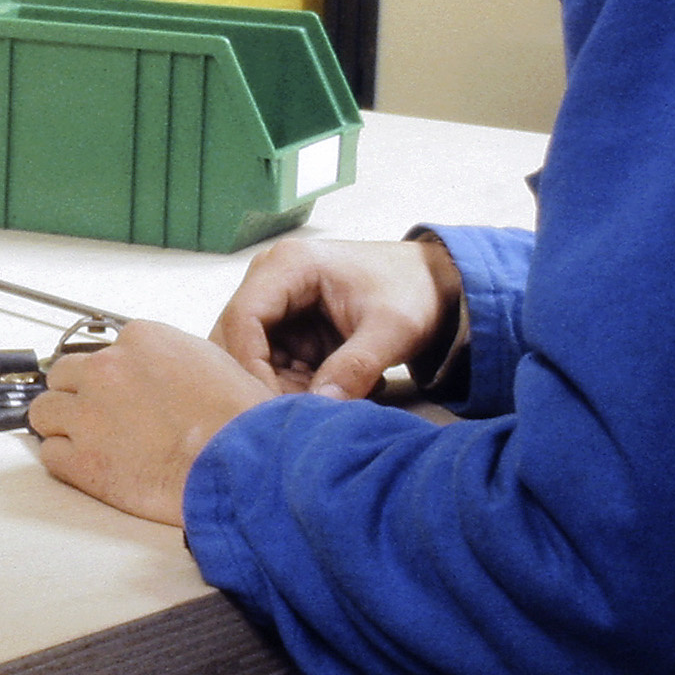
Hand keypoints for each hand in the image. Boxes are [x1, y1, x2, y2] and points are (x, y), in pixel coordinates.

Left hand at [26, 320, 273, 525]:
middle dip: (77, 395)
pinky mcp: (82, 459)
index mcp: (140, 340)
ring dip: (61, 425)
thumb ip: (172, 358)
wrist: (241, 463)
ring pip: (44, 411)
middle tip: (97, 416)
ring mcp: (89, 414)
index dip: (110, 376)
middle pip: (63, 374)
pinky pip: (50, 453)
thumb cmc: (239, 421)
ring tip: (86, 441)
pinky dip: (65, 461)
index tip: (117, 391)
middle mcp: (107, 370)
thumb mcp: (212, 362)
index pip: (102, 350)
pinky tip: (88, 466)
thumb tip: (160, 372)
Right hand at [210, 236, 458, 401]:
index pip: (243, 317)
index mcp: (289, 264)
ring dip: (281, 386)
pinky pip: (273, 362)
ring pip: (253, 356)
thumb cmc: (413, 293)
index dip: (250, 366)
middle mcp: (270, 277)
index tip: (271, 406)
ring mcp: (276, 301)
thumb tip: (321, 406)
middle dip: (265, 380)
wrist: (435, 283)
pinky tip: (331, 390)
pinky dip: (293, 384)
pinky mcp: (287, 324)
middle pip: (239, 339)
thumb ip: (356, 367)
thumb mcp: (392, 331)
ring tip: (329, 397)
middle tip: (301, 410)